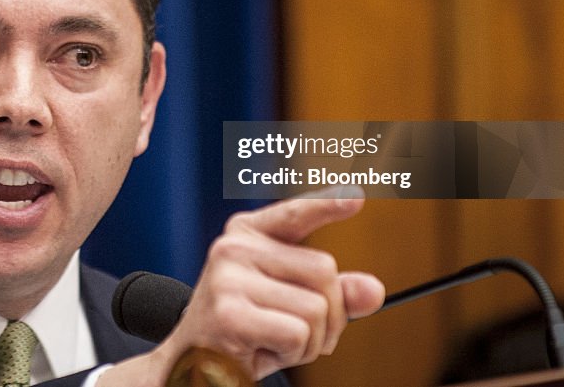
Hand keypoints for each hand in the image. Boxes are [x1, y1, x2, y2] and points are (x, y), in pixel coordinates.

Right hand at [100, 189, 383, 385]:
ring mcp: (228, 277)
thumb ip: (332, 294)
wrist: (190, 367)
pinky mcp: (229, 312)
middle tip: (298, 336)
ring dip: (309, 341)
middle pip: (325, 270)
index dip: (326, 204)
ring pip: (316, 307)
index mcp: (246, 235)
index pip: (294, 214)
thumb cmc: (244, 333)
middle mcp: (233, 247)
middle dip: (329, 316)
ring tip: (273, 343)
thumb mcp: (291, 306)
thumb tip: (372, 290)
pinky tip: (261, 352)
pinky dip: (292, 353)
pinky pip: (298, 333)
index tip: (356, 195)